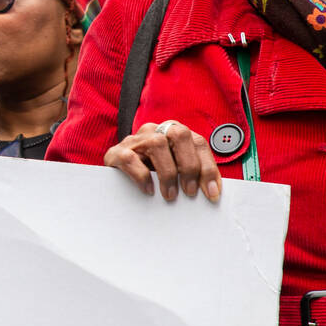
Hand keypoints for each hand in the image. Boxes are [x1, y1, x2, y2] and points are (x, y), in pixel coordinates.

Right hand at [104, 121, 221, 201]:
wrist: (114, 178)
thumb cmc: (149, 174)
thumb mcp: (172, 170)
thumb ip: (189, 173)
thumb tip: (210, 192)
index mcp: (173, 132)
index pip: (198, 143)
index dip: (208, 167)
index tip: (212, 192)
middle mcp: (155, 131)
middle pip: (180, 135)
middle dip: (189, 165)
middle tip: (190, 192)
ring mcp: (135, 140)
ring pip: (157, 144)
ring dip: (168, 172)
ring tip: (170, 195)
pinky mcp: (116, 152)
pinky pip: (131, 158)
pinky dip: (142, 176)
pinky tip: (149, 190)